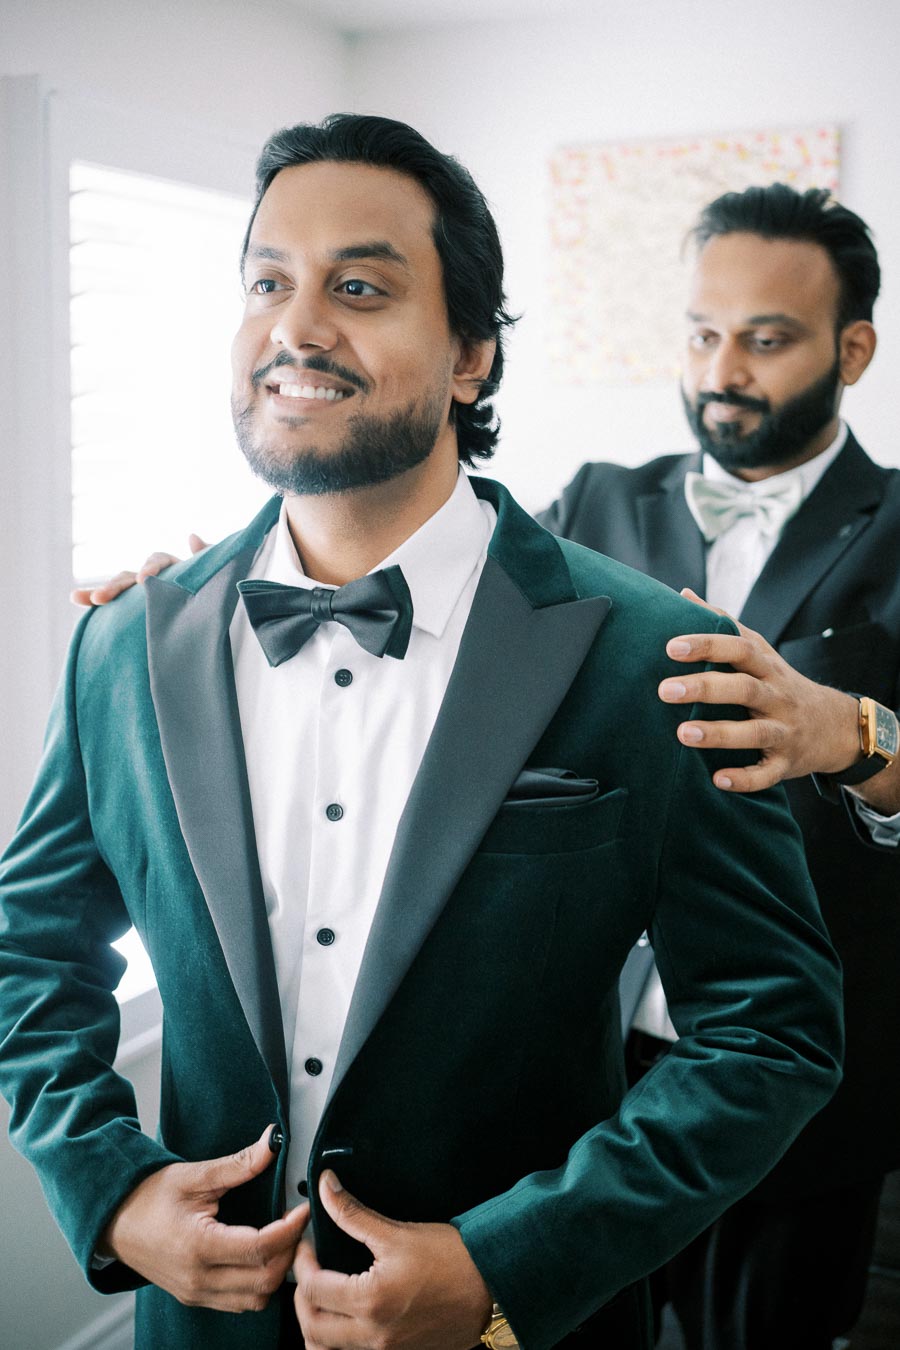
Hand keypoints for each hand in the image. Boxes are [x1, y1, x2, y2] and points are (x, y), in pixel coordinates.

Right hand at [70, 534, 207, 606]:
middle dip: (116, 586)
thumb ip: (206, 558)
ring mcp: (141, 592)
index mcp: (172, 566)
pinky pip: (113, 604)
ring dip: (99, 591)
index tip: (143, 581)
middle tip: (102, 598)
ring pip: (117, 587)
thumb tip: (191, 536)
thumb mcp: (216, 575)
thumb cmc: (215, 590)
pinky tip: (76, 599)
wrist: (213, 615)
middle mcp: (153, 575)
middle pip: (130, 575)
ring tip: (79, 598)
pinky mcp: (133, 607)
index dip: (150, 568)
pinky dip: (93, 600)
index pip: (158, 561)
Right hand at [100, 1125, 306, 1311]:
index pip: (259, 1248)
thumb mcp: (194, 1175)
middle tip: (298, 1222)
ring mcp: (197, 1294)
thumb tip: (272, 1143)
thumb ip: (238, 1164)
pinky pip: (240, 1303)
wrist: (115, 1222)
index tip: (303, 1209)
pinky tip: (263, 1256)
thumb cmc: (149, 1197)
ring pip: (256, 1298)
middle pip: (264, 1278)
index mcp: (198, 1246)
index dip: (290, 1229)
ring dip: (277, 1271)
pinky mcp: (197, 1298)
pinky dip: (260, 1284)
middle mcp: (198, 1278)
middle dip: (290, 1250)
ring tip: (283, 1239)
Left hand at [293, 1171, 492, 1349]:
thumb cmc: (453, 1259)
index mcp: (370, 1302)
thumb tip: (327, 1188)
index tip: (307, 1246)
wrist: (492, 1285)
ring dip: (316, 1325)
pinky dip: (339, 1341)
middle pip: (311, 1327)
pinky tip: (348, 1315)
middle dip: (302, 1296)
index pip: (311, 1289)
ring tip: (325, 1295)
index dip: (301, 1262)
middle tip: (311, 1269)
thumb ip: (353, 1214)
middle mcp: (373, 1335)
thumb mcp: (397, 1232)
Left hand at [657, 588, 860, 792]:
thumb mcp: (758, 651)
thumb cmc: (779, 683)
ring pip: (754, 731)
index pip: (739, 647)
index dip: (708, 645)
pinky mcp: (786, 762)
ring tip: (682, 734)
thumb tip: (683, 595)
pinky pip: (767, 773)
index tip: (672, 646)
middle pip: (743, 687)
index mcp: (766, 666)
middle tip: (665, 690)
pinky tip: (718, 780)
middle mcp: (776, 695)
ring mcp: (784, 730)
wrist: (834, 726)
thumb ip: (722, 624)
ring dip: (719, 734)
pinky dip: (745, 778)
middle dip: (705, 687)